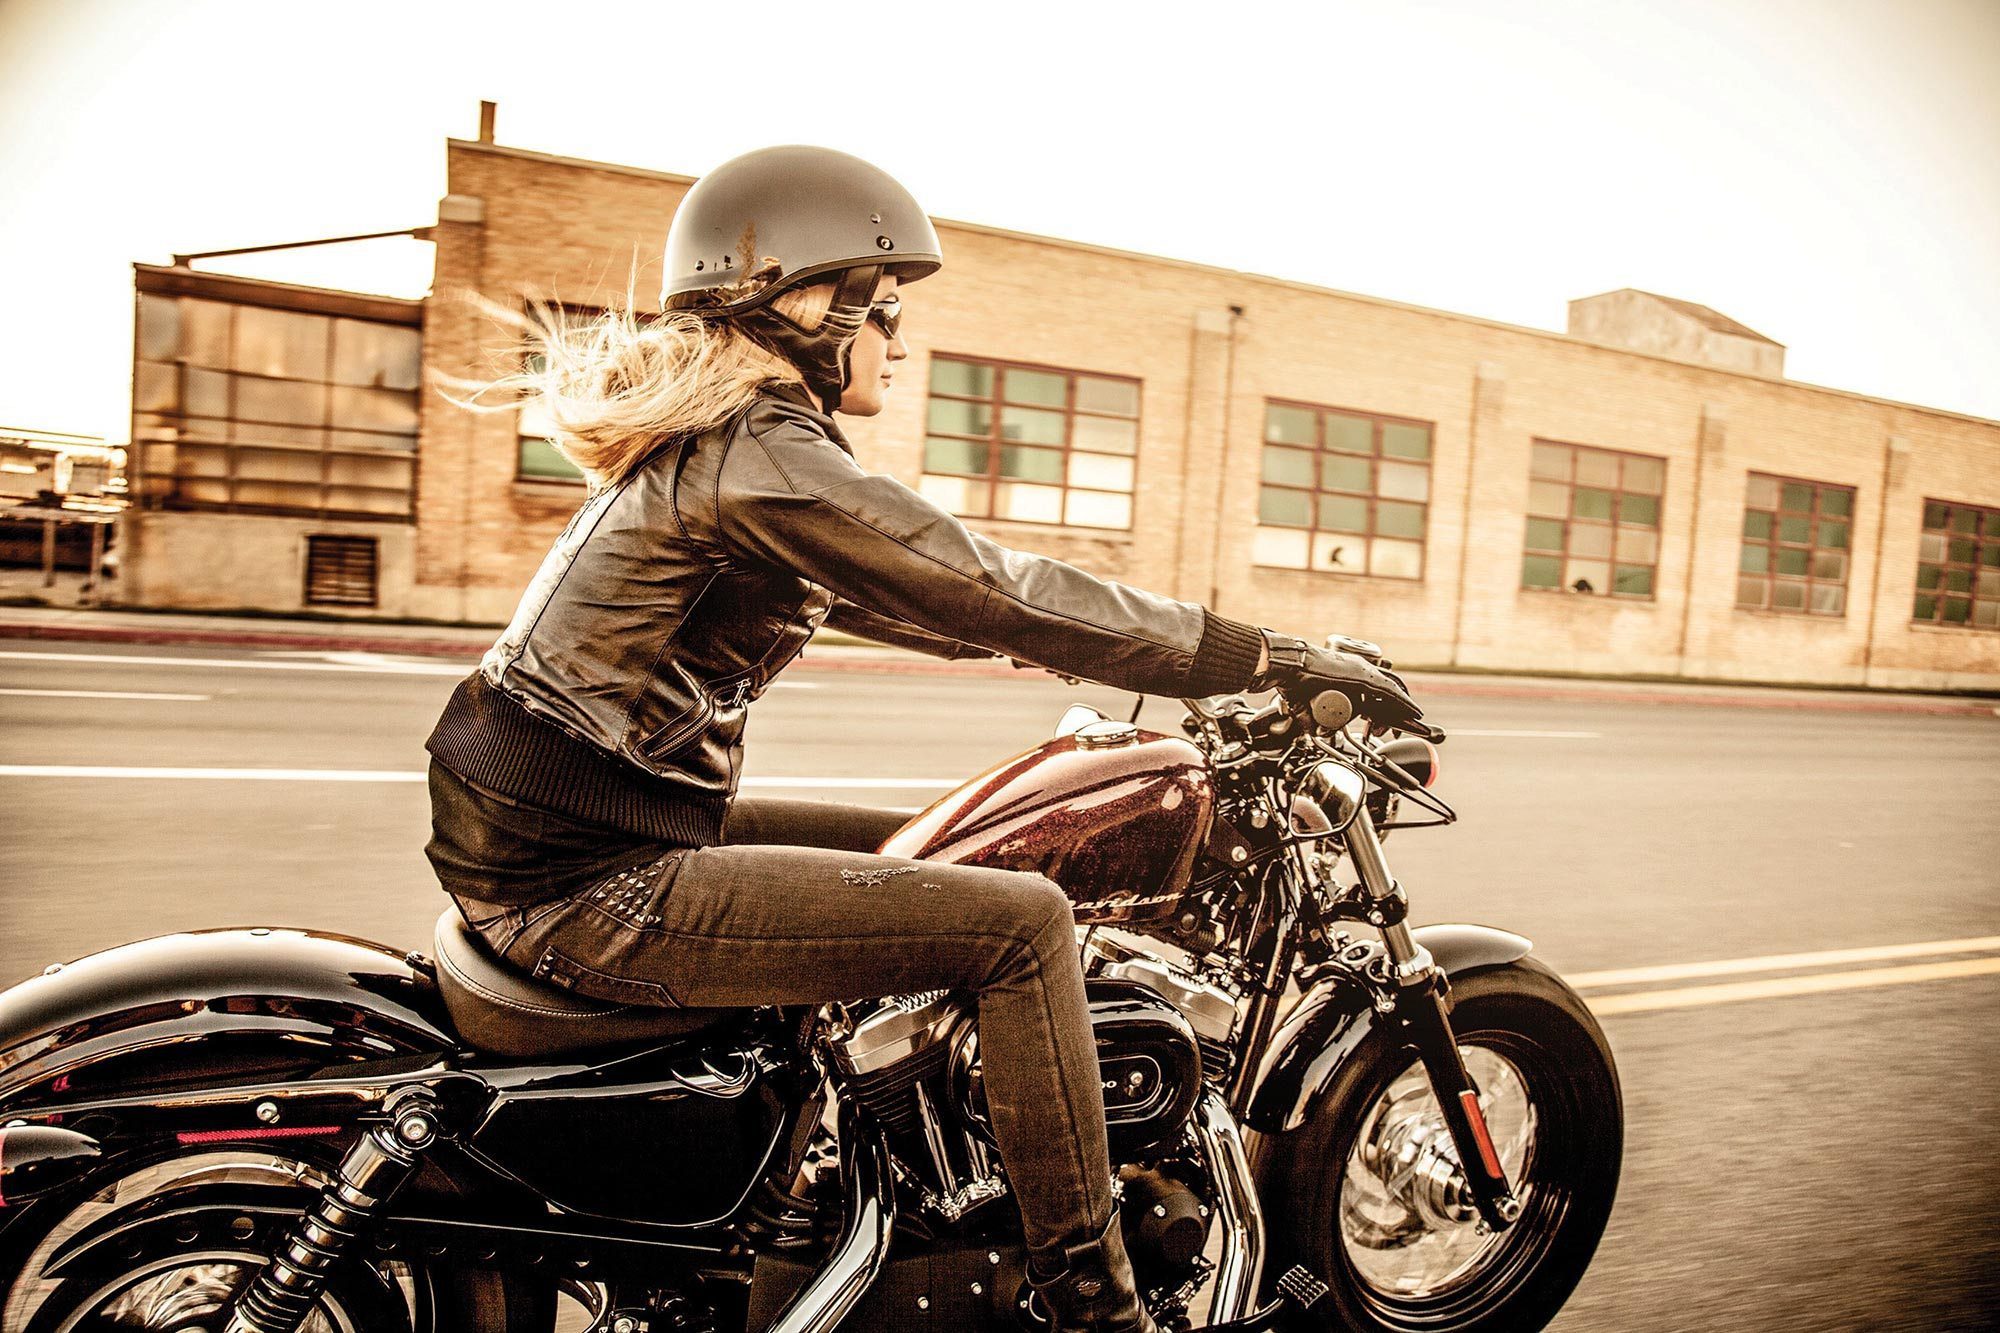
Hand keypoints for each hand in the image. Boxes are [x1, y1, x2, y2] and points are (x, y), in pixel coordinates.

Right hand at [1255, 632, 1423, 730]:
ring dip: (1403, 708)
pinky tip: (1413, 712)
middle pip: (1388, 691)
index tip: (1384, 725)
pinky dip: (1404, 702)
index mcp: (1349, 675)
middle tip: (1396, 729)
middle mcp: (1359, 671)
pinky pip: (1390, 692)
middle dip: (1397, 711)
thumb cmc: (1294, 680)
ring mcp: (1363, 672)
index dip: (1385, 708)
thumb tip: (1313, 734)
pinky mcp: (1363, 677)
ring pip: (1393, 692)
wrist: (1288, 666)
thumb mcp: (1307, 703)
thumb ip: (1311, 719)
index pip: (1376, 690)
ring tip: (1413, 721)